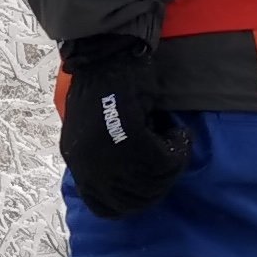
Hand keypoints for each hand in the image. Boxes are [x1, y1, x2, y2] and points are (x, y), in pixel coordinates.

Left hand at [57, 35, 190, 215]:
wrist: (106, 51)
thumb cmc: (105, 83)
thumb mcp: (95, 129)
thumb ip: (106, 157)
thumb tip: (133, 180)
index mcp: (76, 159)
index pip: (103, 206)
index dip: (130, 203)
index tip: (150, 188)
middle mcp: (86, 161)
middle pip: (130, 200)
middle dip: (156, 188)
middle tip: (169, 166)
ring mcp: (105, 150)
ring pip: (150, 182)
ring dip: (170, 169)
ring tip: (176, 145)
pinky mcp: (127, 133)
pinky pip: (163, 159)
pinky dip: (178, 149)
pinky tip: (179, 135)